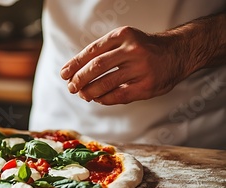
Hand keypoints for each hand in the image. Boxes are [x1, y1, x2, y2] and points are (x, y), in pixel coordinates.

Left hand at [60, 26, 180, 104]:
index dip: (74, 64)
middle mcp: (132, 50)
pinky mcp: (147, 86)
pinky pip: (118, 95)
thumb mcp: (123, 41)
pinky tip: (98, 98)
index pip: (91, 51)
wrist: (177, 53)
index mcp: (122, 35)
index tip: (63, 74)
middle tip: (71, 87)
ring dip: (89, 91)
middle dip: (79, 79)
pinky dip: (104, 99)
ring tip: (83, 94)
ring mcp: (141, 68)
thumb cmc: (142, 49)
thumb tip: (73, 74)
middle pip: (96, 66)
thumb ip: (102, 53)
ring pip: (106, 83)